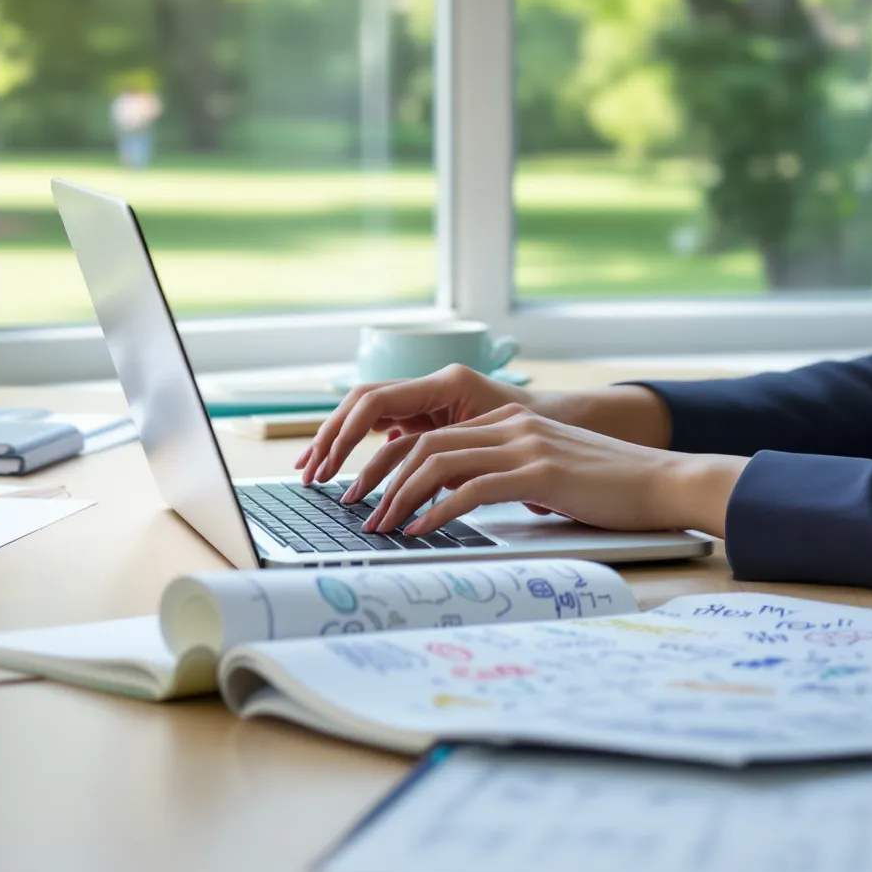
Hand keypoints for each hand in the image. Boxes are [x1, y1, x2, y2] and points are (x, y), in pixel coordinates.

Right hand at [294, 365, 530, 484]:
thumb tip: (434, 486)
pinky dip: (358, 447)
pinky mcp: (426, 416)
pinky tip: (338, 469)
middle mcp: (430, 386)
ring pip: (366, 415)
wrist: (562, 421)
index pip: (376, 400)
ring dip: (336, 442)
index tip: (329, 465)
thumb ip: (462, 459)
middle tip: (309, 473)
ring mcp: (426, 399)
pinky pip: (382, 427)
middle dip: (330, 437)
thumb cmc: (540, 430)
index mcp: (446, 384)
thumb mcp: (500, 444)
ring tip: (312, 473)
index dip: (346, 432)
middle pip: (361, 403)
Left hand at [295, 368, 678, 487]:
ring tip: (379, 524)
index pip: (431, 433)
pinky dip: (437, 511)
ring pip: (438, 461)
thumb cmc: (609, 488)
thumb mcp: (550, 472)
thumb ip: (509, 476)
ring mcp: (524, 445)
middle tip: (353, 507)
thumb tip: (465, 501)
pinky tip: (420, 532)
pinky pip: (471, 488)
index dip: (389, 459)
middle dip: (379, 475)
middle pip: (423, 441)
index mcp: (509, 422)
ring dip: (399, 496)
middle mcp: (511, 426)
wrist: (661, 482)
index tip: (365, 488)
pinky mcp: (539, 472)